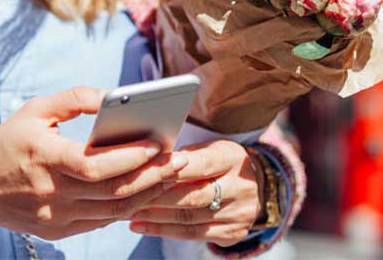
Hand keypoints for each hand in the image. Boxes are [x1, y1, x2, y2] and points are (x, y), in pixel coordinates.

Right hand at [0, 87, 187, 241]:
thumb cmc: (8, 143)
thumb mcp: (33, 111)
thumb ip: (73, 99)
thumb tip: (111, 96)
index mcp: (42, 158)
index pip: (92, 165)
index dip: (128, 158)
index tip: (156, 144)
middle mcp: (50, 193)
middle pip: (112, 192)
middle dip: (151, 176)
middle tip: (179, 160)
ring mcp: (56, 217)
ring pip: (113, 211)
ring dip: (147, 193)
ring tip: (171, 174)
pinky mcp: (59, 231)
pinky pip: (102, 221)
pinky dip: (127, 205)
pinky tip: (145, 189)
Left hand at [126, 139, 262, 246]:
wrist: (256, 186)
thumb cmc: (217, 161)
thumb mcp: (207, 148)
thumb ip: (182, 155)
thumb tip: (145, 159)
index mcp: (232, 158)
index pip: (199, 164)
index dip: (169, 168)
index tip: (141, 170)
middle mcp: (240, 187)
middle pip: (193, 195)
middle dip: (156, 196)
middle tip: (126, 195)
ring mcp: (239, 214)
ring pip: (189, 218)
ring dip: (155, 216)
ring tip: (128, 212)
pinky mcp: (233, 234)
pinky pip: (193, 234)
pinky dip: (163, 230)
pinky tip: (141, 226)